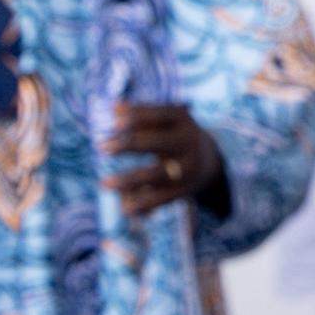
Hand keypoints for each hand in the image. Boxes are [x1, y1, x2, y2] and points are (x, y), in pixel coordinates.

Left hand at [102, 104, 227, 220]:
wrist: (211, 163)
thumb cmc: (175, 136)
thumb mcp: (167, 122)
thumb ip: (143, 116)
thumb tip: (114, 107)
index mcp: (183, 121)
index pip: (161, 115)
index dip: (139, 116)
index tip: (114, 121)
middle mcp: (187, 143)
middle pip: (158, 143)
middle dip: (130, 144)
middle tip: (102, 147)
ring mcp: (186, 167)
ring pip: (156, 174)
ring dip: (130, 180)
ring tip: (104, 183)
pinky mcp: (183, 189)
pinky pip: (161, 198)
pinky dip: (142, 203)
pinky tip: (124, 208)